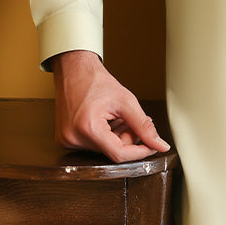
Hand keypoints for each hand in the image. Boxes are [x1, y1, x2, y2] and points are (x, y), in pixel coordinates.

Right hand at [52, 50, 169, 163]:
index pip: (119, 154)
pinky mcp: (66, 139)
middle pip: (112, 151)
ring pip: (104, 149)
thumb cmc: (95, 81)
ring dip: (117, 136)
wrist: (74, 70)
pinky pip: (93, 145)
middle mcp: (74, 138)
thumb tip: (160, 145)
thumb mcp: (126, 101)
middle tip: (133, 120)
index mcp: (88, 128)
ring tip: (119, 116)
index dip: (140, 152)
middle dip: (128, 138)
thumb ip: (144, 126)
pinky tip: (107, 120)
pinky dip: (105, 135)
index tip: (152, 147)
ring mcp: (67, 140)